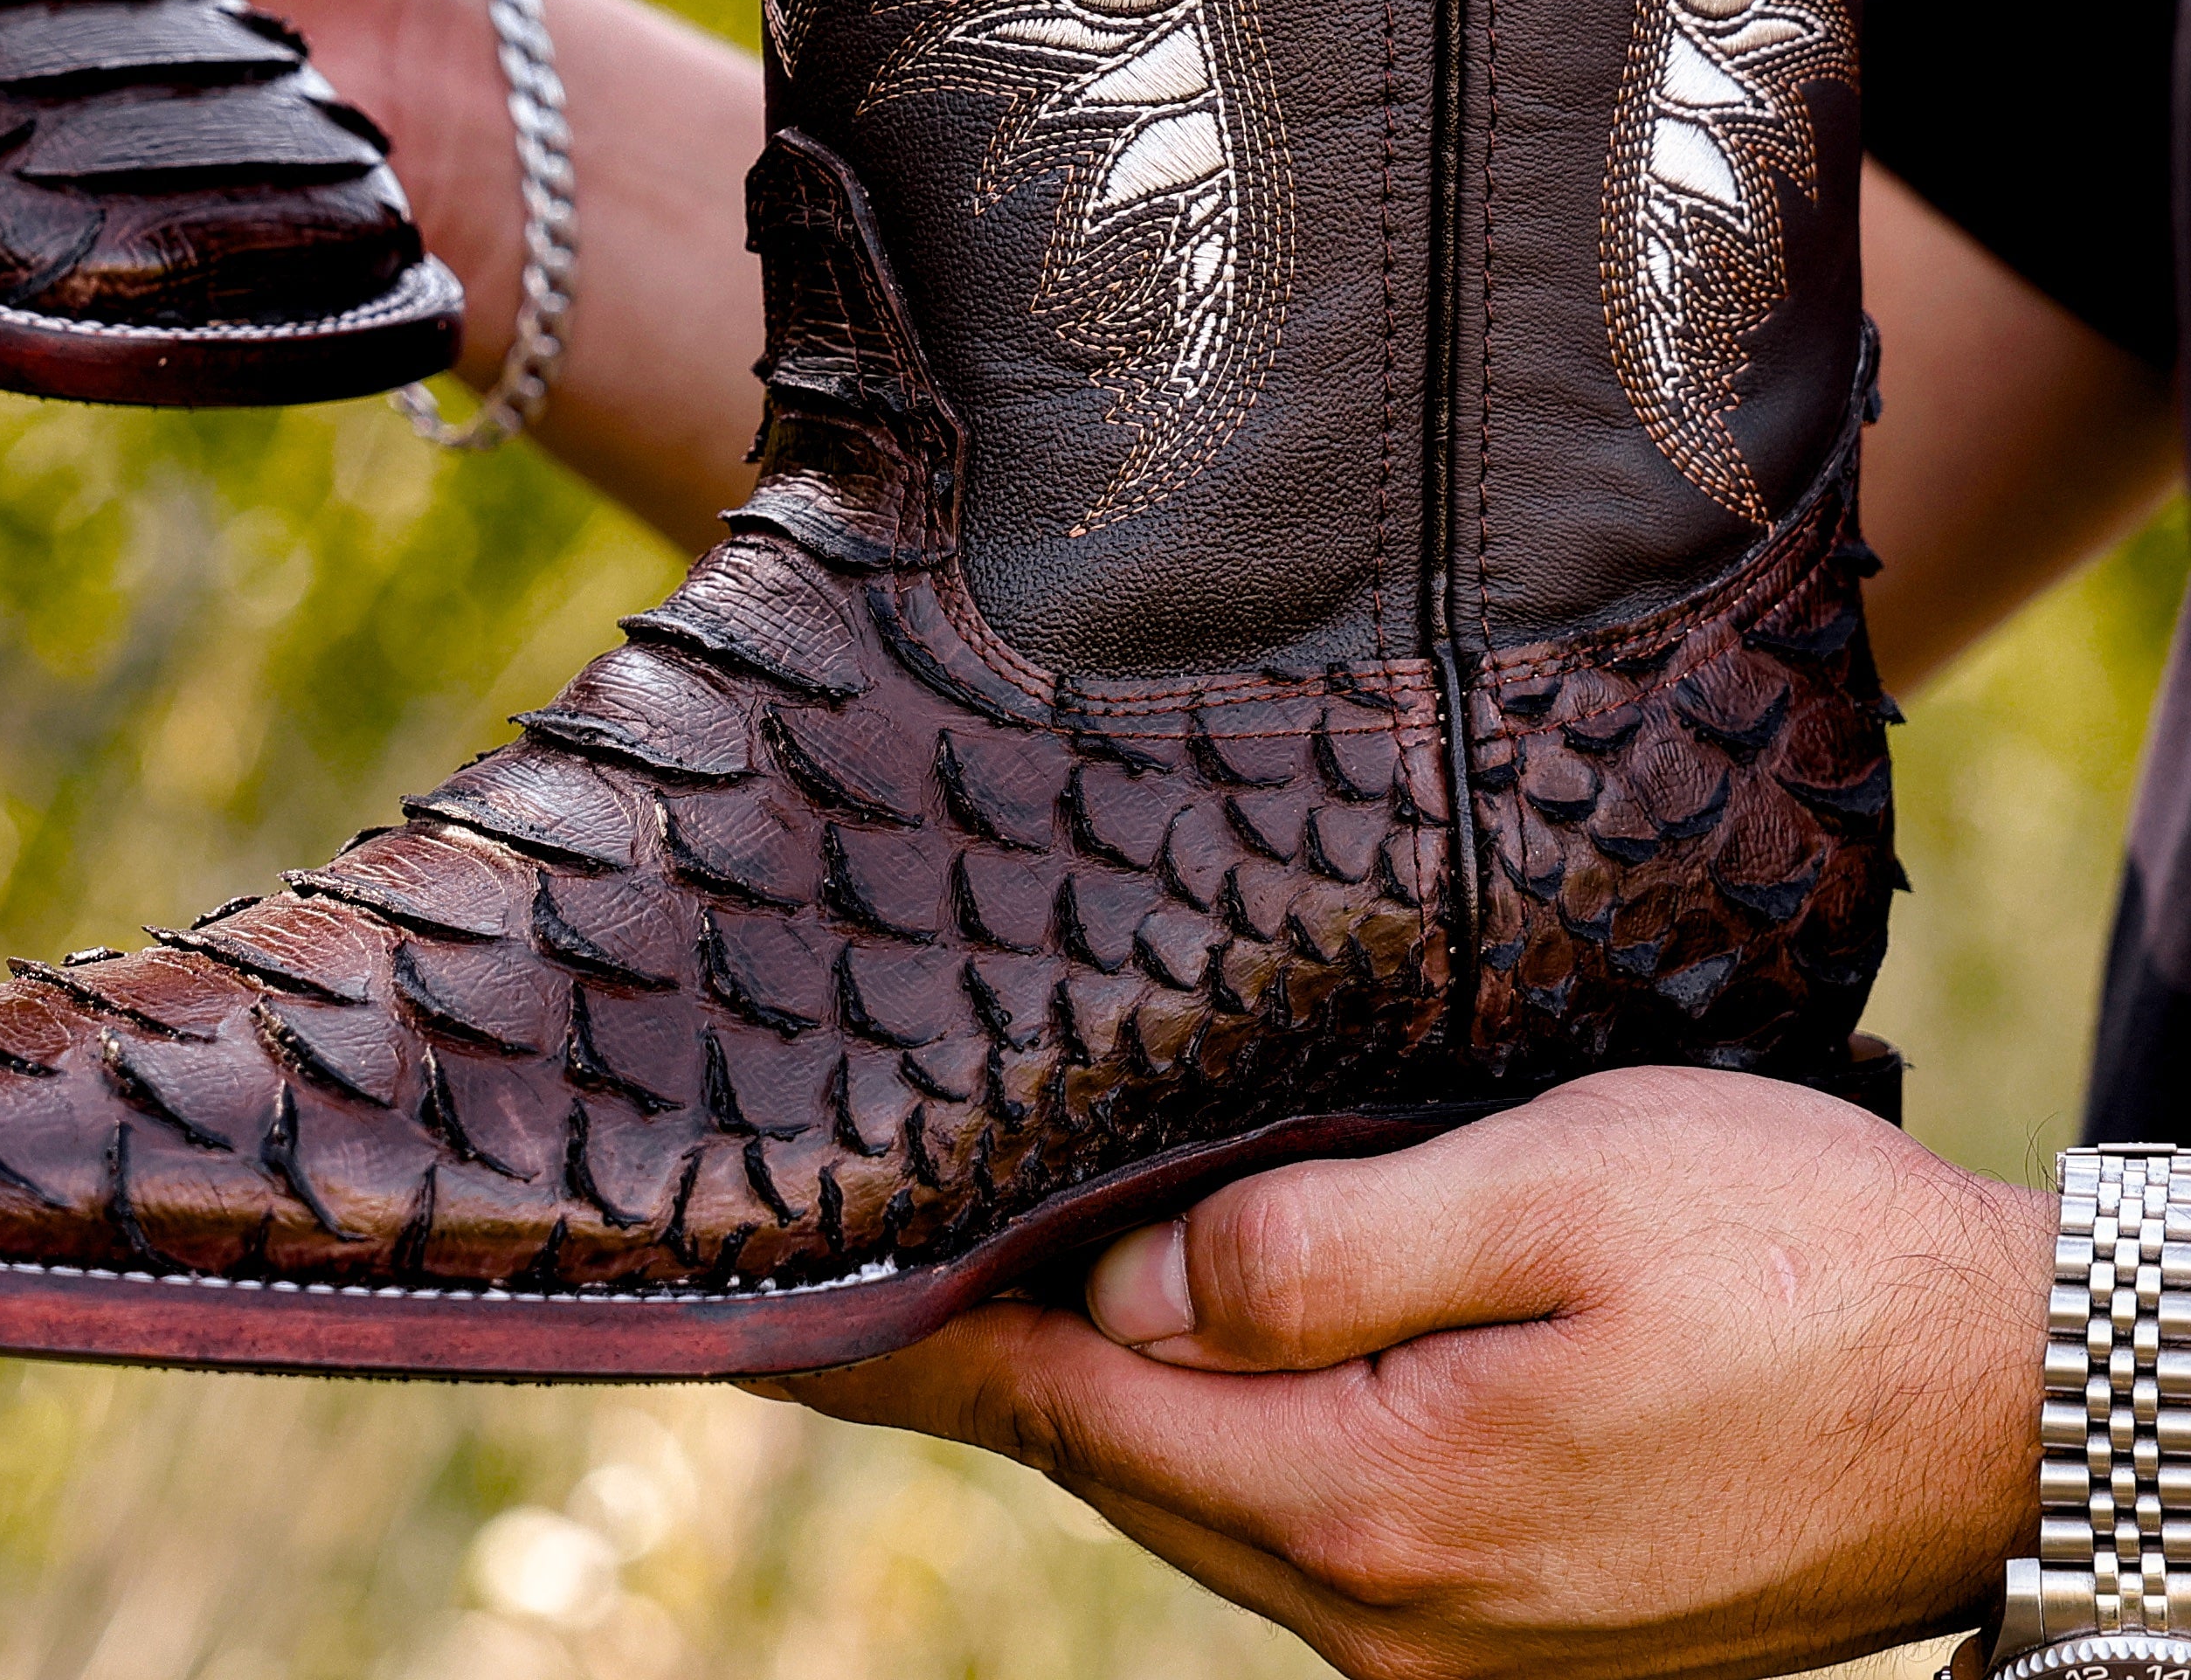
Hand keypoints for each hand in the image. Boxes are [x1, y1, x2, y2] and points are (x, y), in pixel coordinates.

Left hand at [766, 1070, 2047, 1679]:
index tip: (799, 1288)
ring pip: (1218, 1513)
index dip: (931, 1342)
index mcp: (1384, 1508)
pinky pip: (1313, 1538)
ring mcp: (1467, 1654)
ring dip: (1106, 1410)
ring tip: (987, 1301)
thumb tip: (1131, 1289)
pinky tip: (1179, 1367)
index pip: (1080, 1416)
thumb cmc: (1793, 1254)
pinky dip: (1220, 1451)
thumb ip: (1316, 1252)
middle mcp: (1401, 1623)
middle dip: (996, 1372)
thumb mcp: (1546, 1188)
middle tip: (861, 1275)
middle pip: (1133, 1477)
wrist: (2023, 1407)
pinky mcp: (1530, 1638)